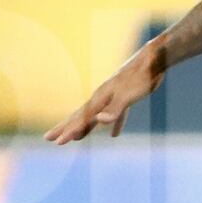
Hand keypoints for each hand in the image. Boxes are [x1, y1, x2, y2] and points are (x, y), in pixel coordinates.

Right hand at [45, 46, 162, 142]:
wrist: (153, 59)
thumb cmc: (141, 77)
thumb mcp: (128, 96)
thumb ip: (115, 109)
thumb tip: (99, 120)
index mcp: (101, 98)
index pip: (81, 118)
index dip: (69, 131)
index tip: (56, 143)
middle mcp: (102, 96)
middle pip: (80, 116)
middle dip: (65, 128)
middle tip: (48, 138)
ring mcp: (113, 96)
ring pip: (94, 115)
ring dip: (85, 127)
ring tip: (75, 138)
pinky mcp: (126, 97)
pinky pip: (116, 114)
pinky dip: (114, 124)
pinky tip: (114, 134)